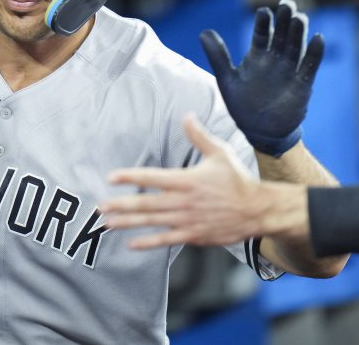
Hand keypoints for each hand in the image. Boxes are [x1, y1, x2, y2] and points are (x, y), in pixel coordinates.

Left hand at [100, 113, 265, 248]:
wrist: (258, 210)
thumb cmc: (238, 180)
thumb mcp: (219, 153)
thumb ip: (199, 135)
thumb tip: (187, 115)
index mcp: (186, 180)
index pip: (151, 177)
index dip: (130, 177)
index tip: (111, 178)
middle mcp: (183, 201)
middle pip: (145, 203)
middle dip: (120, 205)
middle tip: (99, 207)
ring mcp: (187, 220)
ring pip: (151, 222)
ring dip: (127, 223)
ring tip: (107, 223)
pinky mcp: (193, 235)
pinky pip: (166, 240)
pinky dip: (148, 242)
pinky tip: (131, 243)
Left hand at [200, 0, 323, 156]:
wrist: (260, 131)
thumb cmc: (242, 105)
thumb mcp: (227, 80)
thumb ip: (217, 56)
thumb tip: (203, 32)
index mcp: (257, 56)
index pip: (261, 34)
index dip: (263, 23)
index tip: (263, 12)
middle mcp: (275, 59)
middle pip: (281, 35)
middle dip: (284, 21)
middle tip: (287, 4)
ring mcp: (289, 70)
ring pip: (295, 47)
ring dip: (298, 33)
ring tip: (300, 18)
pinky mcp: (302, 84)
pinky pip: (309, 67)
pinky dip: (314, 54)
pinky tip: (318, 38)